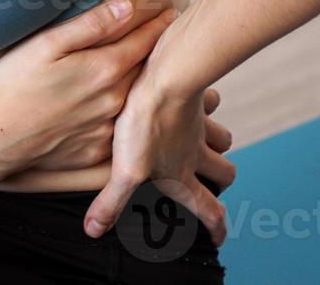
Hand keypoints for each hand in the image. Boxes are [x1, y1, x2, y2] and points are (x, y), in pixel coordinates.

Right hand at [0, 0, 178, 184]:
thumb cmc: (12, 85)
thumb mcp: (46, 44)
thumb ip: (91, 25)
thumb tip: (128, 7)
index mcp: (104, 70)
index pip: (144, 42)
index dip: (159, 26)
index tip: (172, 15)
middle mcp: (113, 102)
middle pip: (146, 72)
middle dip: (158, 55)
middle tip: (170, 40)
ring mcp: (106, 131)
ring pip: (137, 103)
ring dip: (147, 88)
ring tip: (154, 75)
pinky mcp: (96, 154)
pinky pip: (122, 132)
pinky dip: (131, 120)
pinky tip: (129, 114)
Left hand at [83, 14, 230, 245]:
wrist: (164, 80)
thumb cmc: (145, 126)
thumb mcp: (125, 171)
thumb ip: (111, 202)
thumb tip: (94, 230)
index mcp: (181, 175)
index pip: (208, 210)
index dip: (216, 227)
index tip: (218, 238)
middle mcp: (196, 152)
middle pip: (225, 172)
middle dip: (222, 180)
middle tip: (214, 182)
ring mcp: (199, 125)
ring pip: (222, 138)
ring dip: (218, 143)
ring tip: (204, 142)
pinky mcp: (195, 98)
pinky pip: (210, 102)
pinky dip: (206, 105)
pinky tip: (193, 101)